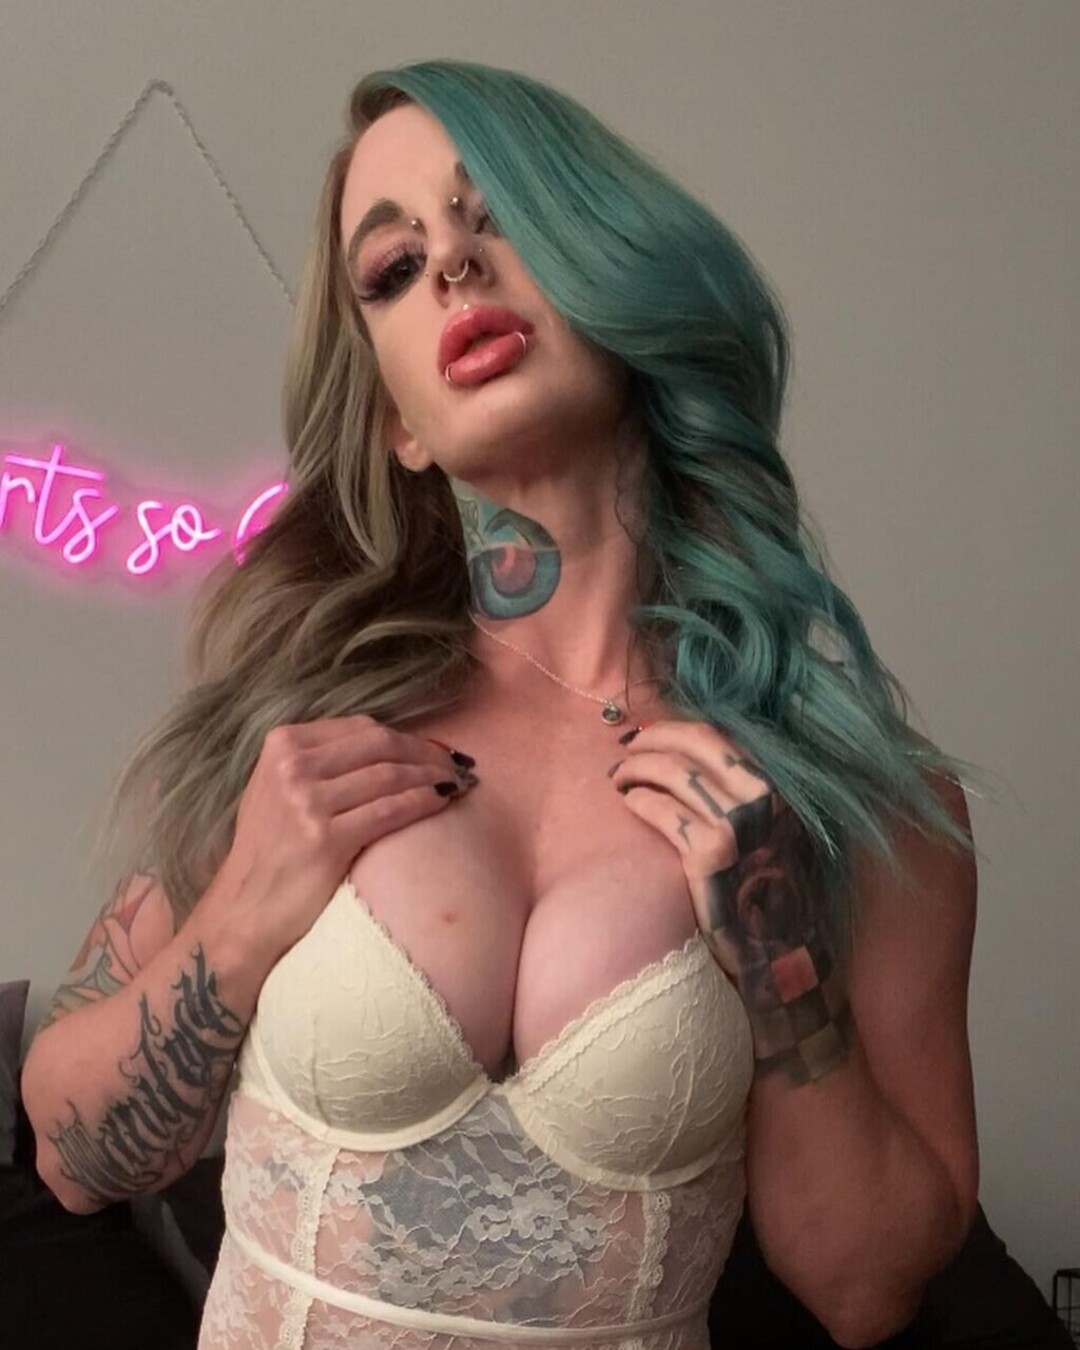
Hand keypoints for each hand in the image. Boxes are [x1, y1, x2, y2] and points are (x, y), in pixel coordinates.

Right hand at [220, 716, 476, 961]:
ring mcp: (306, 801)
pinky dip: (423, 802)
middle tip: (457, 765)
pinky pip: (390, 810)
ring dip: (432, 776)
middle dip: (426, 752)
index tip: (434, 749)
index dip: (406, 737)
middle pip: (380, 744)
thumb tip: (389, 745)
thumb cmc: (269, 852)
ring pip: (390, 775)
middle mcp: (292, 766)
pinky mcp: (325, 839)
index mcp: (282, 744)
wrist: (242, 912)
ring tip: (456, 783)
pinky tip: (442, 802)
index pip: (360, 728)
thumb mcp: (279, 789)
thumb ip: (321, 762)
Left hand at [609, 720, 850, 1080]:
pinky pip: (665, 812)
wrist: (783, 962)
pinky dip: (641, 800)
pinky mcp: (714, 856)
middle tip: (626, 748)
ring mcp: (742, 826)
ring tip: (619, 777)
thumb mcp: (772, 837)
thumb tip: (691, 759)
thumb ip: (744, 799)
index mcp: (782, 790)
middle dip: (654, 738)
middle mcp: (768, 800)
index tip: (650, 733)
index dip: (677, 729)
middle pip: (697, 743)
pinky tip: (630, 803)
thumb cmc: (770, 901)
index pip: (722, 736)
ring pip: (677, 772)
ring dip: (639, 768)